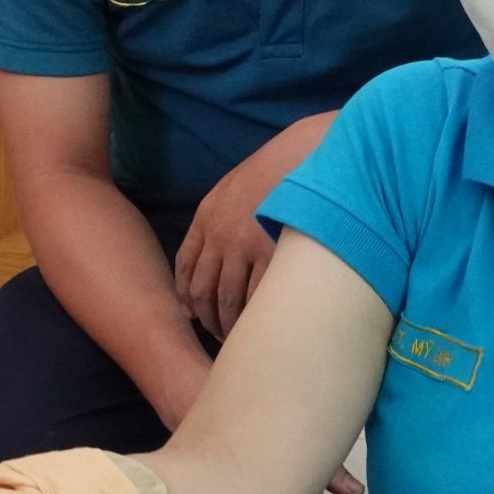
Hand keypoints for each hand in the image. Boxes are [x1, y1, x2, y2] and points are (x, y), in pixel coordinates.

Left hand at [174, 149, 284, 340]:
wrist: (307, 154)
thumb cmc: (278, 172)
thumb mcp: (236, 187)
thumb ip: (219, 217)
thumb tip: (213, 246)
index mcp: (208, 217)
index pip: (186, 266)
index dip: (187, 295)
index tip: (192, 313)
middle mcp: (220, 234)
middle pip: (204, 290)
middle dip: (207, 318)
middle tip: (218, 335)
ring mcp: (245, 245)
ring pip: (228, 299)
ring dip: (230, 324)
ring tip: (238, 338)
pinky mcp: (272, 253)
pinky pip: (257, 296)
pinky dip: (255, 317)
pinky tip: (260, 326)